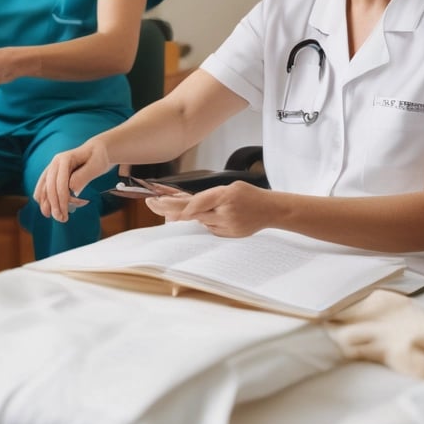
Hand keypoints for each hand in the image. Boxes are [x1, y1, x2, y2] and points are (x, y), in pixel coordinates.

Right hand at [34, 139, 111, 221]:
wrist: (96, 151)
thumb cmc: (98, 157)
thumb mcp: (96, 165)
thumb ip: (84, 176)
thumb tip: (71, 189)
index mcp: (64, 159)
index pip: (59, 182)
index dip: (61, 199)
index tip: (65, 213)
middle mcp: (55, 163)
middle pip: (49, 187)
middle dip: (54, 205)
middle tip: (61, 219)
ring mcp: (52, 169)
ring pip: (43, 188)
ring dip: (47, 204)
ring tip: (56, 217)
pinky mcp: (52, 175)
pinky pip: (43, 188)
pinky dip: (45, 200)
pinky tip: (50, 209)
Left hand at [146, 180, 270, 237]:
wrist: (271, 211)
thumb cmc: (249, 195)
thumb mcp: (229, 188)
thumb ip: (207, 198)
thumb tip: (182, 209)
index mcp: (226, 196)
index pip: (197, 203)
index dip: (177, 205)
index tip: (159, 203)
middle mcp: (225, 213)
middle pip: (192, 213)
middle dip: (170, 208)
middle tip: (152, 203)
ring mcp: (227, 226)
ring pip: (199, 222)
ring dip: (188, 215)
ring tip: (182, 206)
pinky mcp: (228, 235)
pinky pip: (209, 229)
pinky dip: (204, 222)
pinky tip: (210, 217)